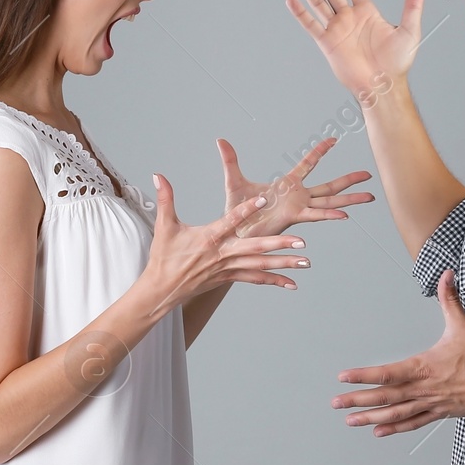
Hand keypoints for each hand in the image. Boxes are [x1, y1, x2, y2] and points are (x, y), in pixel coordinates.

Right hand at [141, 173, 308, 315]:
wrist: (162, 289)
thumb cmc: (164, 256)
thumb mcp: (164, 225)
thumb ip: (165, 198)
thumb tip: (158, 175)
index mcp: (209, 237)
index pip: (231, 220)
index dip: (247, 209)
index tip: (264, 199)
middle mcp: (222, 254)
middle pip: (255, 248)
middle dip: (279, 244)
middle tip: (301, 240)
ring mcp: (228, 268)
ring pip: (260, 266)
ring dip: (284, 263)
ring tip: (306, 261)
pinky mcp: (229, 278)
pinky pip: (256, 279)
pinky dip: (274, 280)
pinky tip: (292, 282)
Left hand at [218, 136, 373, 235]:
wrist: (233, 232)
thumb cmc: (235, 212)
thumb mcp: (234, 180)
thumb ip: (230, 160)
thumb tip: (220, 140)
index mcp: (287, 185)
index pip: (308, 164)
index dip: (320, 152)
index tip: (334, 139)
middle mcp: (297, 197)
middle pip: (329, 186)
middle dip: (349, 180)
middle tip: (368, 175)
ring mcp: (298, 208)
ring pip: (330, 201)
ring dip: (349, 199)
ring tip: (369, 196)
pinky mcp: (293, 218)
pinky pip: (315, 215)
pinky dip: (329, 214)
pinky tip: (344, 214)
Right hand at [287, 0, 424, 100]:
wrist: (382, 85)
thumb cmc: (397, 63)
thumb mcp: (409, 32)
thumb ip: (412, 10)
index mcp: (367, 12)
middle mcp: (349, 18)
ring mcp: (337, 29)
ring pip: (318, 3)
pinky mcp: (327, 43)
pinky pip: (311, 25)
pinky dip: (301, 13)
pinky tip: (292, 0)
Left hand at [331, 270, 464, 435]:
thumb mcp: (462, 324)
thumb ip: (449, 299)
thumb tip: (447, 275)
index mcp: (424, 366)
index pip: (387, 373)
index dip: (363, 376)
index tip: (344, 377)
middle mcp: (423, 388)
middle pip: (385, 396)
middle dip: (358, 400)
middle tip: (337, 403)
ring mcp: (430, 402)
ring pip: (395, 413)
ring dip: (371, 418)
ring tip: (351, 421)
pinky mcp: (439, 413)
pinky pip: (413, 422)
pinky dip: (395, 428)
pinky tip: (379, 431)